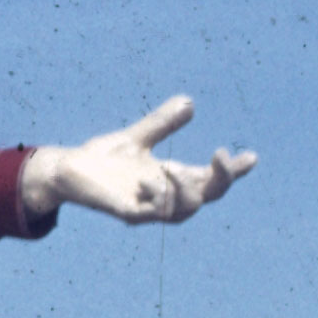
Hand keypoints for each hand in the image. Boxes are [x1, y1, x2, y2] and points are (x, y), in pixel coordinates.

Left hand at [19, 97, 255, 225]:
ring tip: (172, 169)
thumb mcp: (137, 137)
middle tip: (222, 155)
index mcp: (170, 178)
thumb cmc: (100, 160)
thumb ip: (162, 123)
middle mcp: (163, 195)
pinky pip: (151, 213)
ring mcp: (147, 206)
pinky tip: (148, 179)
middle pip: (207, 196)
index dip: (232, 171)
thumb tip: (189, 103)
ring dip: (187, 189)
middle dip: (222, 179)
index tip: (252, 157)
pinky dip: (157, 197)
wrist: (65, 172)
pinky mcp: (126, 212)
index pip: (210, 178)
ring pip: (185, 211)